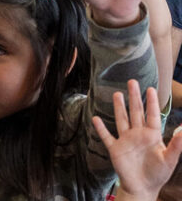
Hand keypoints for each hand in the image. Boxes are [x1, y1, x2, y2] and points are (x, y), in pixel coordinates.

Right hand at [92, 80, 181, 200]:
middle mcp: (138, 134)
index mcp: (152, 135)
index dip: (151, 102)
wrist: (143, 187)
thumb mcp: (170, 159)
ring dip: (119, 107)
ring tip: (116, 94)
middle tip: (132, 82)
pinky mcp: (115, 149)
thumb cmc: (158, 174)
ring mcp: (125, 141)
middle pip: (135, 112)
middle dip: (134, 97)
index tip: (151, 89)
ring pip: (121, 120)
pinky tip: (96, 118)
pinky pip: (106, 136)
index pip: (152, 115)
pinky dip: (101, 128)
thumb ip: (177, 144)